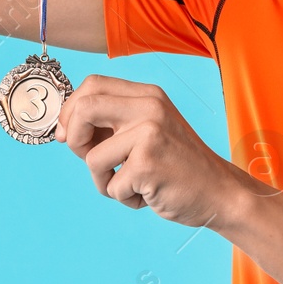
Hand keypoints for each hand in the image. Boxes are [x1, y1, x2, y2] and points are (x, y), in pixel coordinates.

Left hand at [56, 75, 249, 227]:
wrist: (219, 193)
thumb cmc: (177, 166)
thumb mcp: (149, 130)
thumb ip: (113, 122)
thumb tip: (63, 127)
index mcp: (148, 95)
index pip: (92, 84)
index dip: (71, 110)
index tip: (67, 134)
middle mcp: (149, 107)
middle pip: (83, 109)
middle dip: (74, 139)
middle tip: (88, 159)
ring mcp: (149, 134)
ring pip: (91, 157)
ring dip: (104, 181)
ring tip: (132, 184)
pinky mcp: (147, 164)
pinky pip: (110, 186)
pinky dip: (123, 198)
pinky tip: (147, 194)